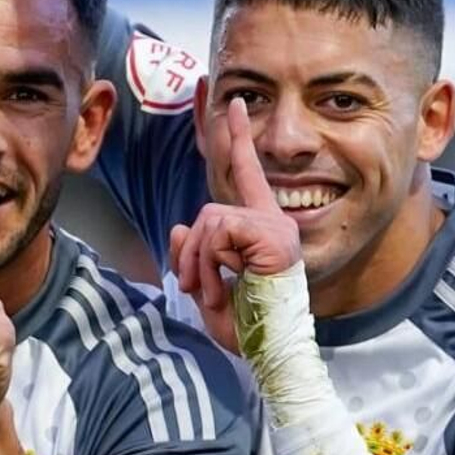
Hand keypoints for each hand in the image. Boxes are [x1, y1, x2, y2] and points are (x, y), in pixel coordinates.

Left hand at [170, 100, 301, 349]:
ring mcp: (276, 227)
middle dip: (192, 253)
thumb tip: (178, 227)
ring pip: (209, 220)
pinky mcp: (272, 236)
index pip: (246, 175)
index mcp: (260, 229)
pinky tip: (225, 284)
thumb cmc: (245, 327)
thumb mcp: (205, 288)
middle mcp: (273, 221)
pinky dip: (210, 261)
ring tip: (214, 291)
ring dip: (199, 262)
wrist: (269, 351)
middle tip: (198, 288)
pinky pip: (218, 231)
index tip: (233, 104)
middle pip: (209, 210)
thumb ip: (192, 256)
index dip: (237, 139)